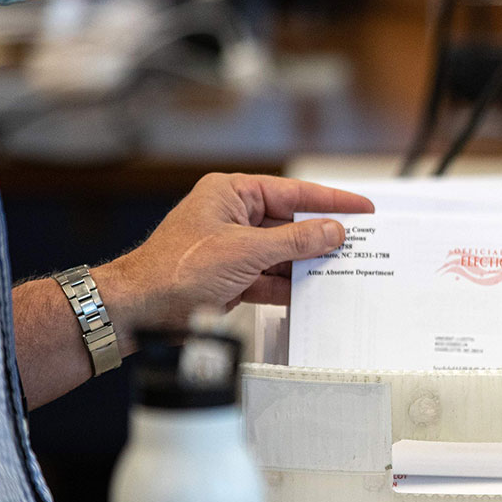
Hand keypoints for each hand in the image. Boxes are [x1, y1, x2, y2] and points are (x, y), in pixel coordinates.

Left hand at [98, 174, 372, 341]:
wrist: (139, 310)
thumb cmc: (175, 270)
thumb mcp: (246, 251)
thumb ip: (294, 241)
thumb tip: (331, 231)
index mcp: (231, 194)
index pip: (292, 191)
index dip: (330, 200)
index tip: (362, 207)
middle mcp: (232, 216)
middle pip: (290, 222)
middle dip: (321, 236)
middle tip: (360, 242)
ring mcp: (232, 248)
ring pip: (282, 253)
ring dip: (307, 264)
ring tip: (344, 269)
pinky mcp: (231, 277)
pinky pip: (270, 277)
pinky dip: (289, 286)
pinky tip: (313, 292)